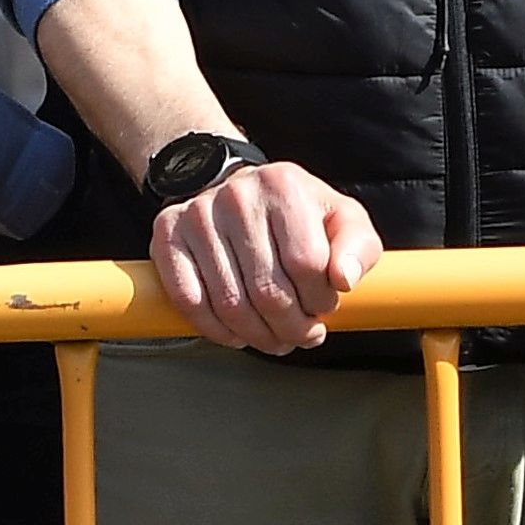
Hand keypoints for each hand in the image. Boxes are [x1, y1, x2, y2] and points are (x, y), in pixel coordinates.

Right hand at [151, 158, 380, 354]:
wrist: (237, 190)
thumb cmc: (298, 215)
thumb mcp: (342, 220)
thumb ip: (357, 248)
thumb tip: (343, 280)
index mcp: (283, 186)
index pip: (307, 264)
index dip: (321, 301)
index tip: (324, 309)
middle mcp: (237, 195)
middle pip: (268, 291)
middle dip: (291, 329)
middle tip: (300, 336)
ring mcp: (197, 215)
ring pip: (230, 304)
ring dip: (257, 336)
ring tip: (273, 338)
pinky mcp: (167, 234)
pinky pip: (189, 300)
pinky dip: (215, 330)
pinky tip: (235, 334)